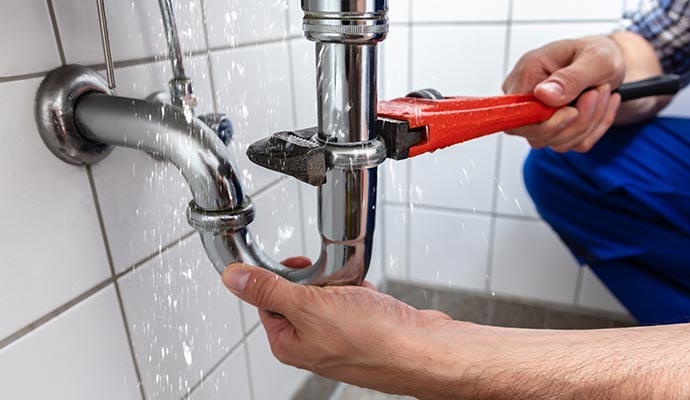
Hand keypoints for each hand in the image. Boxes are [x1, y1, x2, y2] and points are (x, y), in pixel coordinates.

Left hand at [221, 260, 453, 395]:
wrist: (422, 349)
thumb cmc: (372, 339)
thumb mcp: (309, 306)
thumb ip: (269, 290)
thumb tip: (233, 279)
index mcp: (290, 343)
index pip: (267, 301)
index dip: (279, 278)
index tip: (294, 265)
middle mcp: (313, 342)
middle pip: (300, 294)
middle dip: (318, 279)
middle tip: (330, 280)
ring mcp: (340, 335)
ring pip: (329, 294)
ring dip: (341, 283)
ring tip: (355, 290)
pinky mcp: (364, 327)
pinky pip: (354, 298)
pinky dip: (361, 291)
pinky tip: (370, 297)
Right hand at [502, 35, 624, 151]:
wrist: (609, 62)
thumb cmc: (599, 54)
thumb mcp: (596, 58)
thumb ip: (570, 78)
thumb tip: (543, 95)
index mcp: (527, 74)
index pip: (517, 116)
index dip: (545, 123)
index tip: (573, 110)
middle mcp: (525, 98)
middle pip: (536, 135)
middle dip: (576, 122)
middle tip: (599, 92)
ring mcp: (536, 117)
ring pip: (556, 142)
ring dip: (590, 123)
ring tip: (602, 93)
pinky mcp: (551, 129)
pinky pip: (571, 144)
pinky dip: (594, 128)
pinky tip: (601, 106)